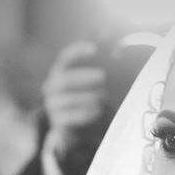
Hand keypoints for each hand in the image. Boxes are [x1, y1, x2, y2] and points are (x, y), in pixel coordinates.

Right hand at [42, 40, 107, 167]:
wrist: (74, 124)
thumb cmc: (87, 97)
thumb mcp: (93, 83)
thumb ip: (102, 72)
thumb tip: (122, 57)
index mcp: (60, 71)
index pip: (66, 58)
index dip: (78, 52)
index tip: (95, 49)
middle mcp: (52, 86)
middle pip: (66, 80)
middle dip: (85, 77)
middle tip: (103, 76)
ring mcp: (52, 104)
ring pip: (68, 99)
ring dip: (88, 97)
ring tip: (103, 97)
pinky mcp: (57, 120)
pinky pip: (69, 117)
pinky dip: (85, 113)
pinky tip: (98, 110)